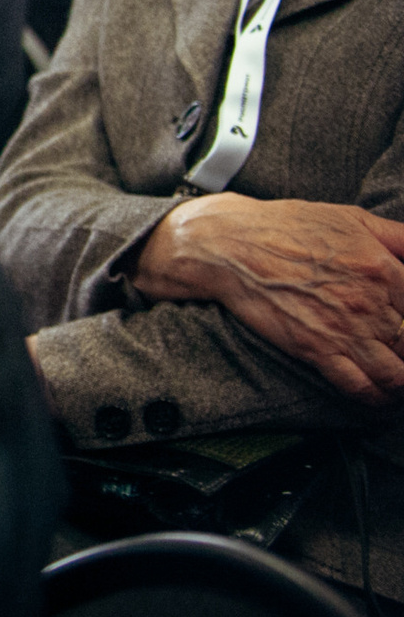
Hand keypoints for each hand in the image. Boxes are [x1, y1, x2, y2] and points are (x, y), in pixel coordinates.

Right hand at [135, 194, 403, 401]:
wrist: (229, 244)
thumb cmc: (288, 227)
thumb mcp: (351, 218)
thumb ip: (399, 237)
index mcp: (384, 269)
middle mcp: (370, 303)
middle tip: (401, 352)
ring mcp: (343, 330)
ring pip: (397, 375)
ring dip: (402, 382)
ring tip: (399, 381)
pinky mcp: (315, 349)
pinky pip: (360, 387)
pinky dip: (377, 398)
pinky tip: (380, 395)